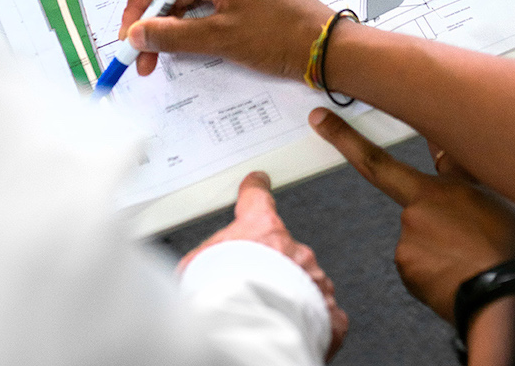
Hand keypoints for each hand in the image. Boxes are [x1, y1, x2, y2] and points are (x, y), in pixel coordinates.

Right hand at [120, 0, 332, 79]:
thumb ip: (172, 35)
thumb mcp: (220, 38)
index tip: (130, 39)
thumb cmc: (282, 37)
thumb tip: (136, 34)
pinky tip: (187, 44)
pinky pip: (206, 0)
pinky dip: (192, 22)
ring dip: (172, 24)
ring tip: (164, 56)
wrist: (326, 46)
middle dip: (153, 20)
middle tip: (145, 56)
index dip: (136, 7)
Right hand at [178, 171, 347, 360]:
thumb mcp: (195, 268)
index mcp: (262, 230)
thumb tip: (186, 271)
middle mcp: (293, 250)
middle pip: (282, 249)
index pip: (257, 199)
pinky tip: (295, 326)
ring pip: (305, 279)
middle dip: (270, 265)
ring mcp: (314, 278)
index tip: (258, 181)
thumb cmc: (223, 299)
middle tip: (251, 285)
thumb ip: (199, 262)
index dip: (256, 188)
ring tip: (268, 312)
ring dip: (290, 292)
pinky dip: (312, 318)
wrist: (249, 332)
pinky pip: (324, 310)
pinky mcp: (328, 311)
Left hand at [308, 108, 514, 323]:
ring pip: (417, 239)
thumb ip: (455, 171)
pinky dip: (435, 266)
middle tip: (470, 240)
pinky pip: (417, 264)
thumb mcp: (487, 194)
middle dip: (438, 222)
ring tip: (471, 257)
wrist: (509, 297)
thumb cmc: (507, 246)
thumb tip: (441, 150)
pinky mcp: (407, 271)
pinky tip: (458, 272)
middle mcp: (411, 215)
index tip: (319, 122)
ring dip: (439, 245)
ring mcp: (407, 245)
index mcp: (430, 192)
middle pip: (415, 211)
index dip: (344, 139)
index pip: (376, 160)